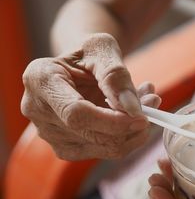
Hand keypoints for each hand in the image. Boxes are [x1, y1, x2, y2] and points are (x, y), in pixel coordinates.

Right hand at [21, 33, 160, 159]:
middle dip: (129, 126)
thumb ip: (116, 75)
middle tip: (153, 104)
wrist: (79, 65)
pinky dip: (127, 137)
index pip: (76, 113)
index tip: (143, 116)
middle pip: (88, 134)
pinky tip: (136, 115)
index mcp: (41, 80)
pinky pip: (103, 150)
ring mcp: (49, 133)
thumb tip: (133, 109)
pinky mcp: (66, 146)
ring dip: (133, 131)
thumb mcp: (103, 48)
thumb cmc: (89, 52)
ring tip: (149, 102)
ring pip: (100, 147)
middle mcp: (38, 111)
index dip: (112, 121)